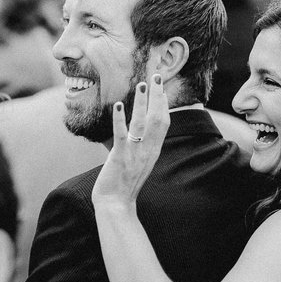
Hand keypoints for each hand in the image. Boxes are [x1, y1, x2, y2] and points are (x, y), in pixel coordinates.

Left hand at [92, 74, 169, 209]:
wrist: (116, 205)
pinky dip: (120, 120)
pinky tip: (120, 105)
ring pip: (142, 123)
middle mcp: (148, 150)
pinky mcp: (120, 158)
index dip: (164, 104)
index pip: (164, 123)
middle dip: (157, 96)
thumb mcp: (139, 163)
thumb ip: (142, 147)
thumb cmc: (124, 185)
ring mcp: (135, 154)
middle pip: (158, 118)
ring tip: (142, 84)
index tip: (162, 88)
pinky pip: (121, 136)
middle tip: (157, 76)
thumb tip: (139, 133)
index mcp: (153, 151)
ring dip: (142, 102)